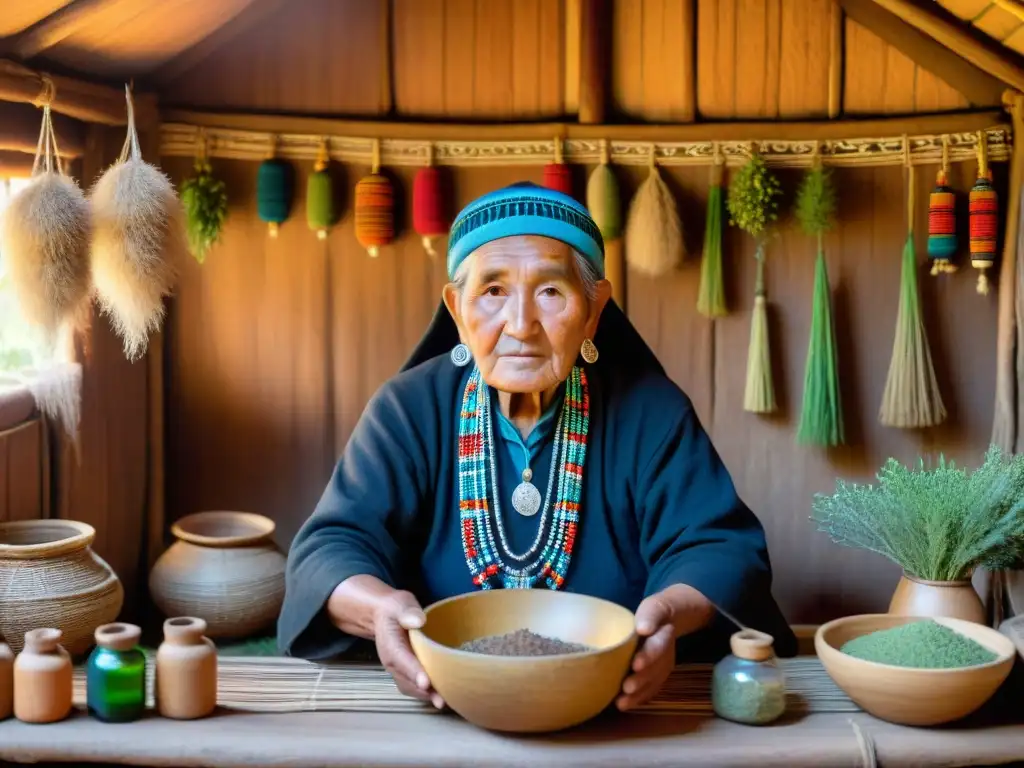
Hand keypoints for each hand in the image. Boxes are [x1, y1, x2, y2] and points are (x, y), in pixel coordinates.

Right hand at [373, 590, 444, 709]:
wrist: (384, 616)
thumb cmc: (395, 610)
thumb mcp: (399, 605)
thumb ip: (407, 612)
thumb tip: (418, 621)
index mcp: (390, 645)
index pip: (402, 660)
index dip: (414, 672)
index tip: (426, 683)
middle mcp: (392, 662)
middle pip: (407, 680)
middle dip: (424, 691)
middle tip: (441, 700)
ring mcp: (398, 669)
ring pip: (411, 687)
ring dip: (427, 696)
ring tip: (445, 701)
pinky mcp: (406, 673)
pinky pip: (414, 686)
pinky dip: (427, 693)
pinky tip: (442, 694)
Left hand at [616, 584, 713, 711]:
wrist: (665, 621)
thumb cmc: (652, 614)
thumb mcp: (652, 608)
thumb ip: (650, 615)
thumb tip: (643, 628)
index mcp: (665, 634)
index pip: (659, 645)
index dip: (648, 656)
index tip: (636, 664)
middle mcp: (667, 654)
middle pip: (656, 669)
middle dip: (641, 680)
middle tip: (626, 687)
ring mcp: (663, 667)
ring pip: (653, 683)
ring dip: (638, 694)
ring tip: (622, 702)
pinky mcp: (657, 677)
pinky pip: (650, 690)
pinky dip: (638, 699)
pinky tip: (624, 705)